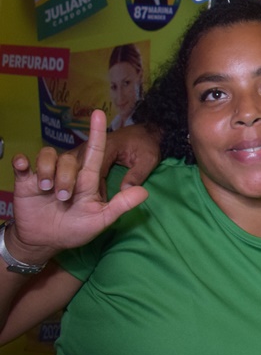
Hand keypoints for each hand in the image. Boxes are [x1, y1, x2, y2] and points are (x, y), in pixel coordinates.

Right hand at [9, 110, 148, 262]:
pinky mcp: (26, 181)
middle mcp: (68, 173)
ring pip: (48, 155)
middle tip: (65, 198)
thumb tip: (144, 192)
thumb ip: (121, 205)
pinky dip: (21, 162)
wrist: (46, 241)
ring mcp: (46, 175)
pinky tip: (22, 166)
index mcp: (87, 179)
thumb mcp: (101, 220)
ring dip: (47, 170)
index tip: (99, 114)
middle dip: (67, 177)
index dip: (97, 133)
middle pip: (69, 158)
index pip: (95, 151)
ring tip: (47, 190)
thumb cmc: (76, 229)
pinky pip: (22, 164)